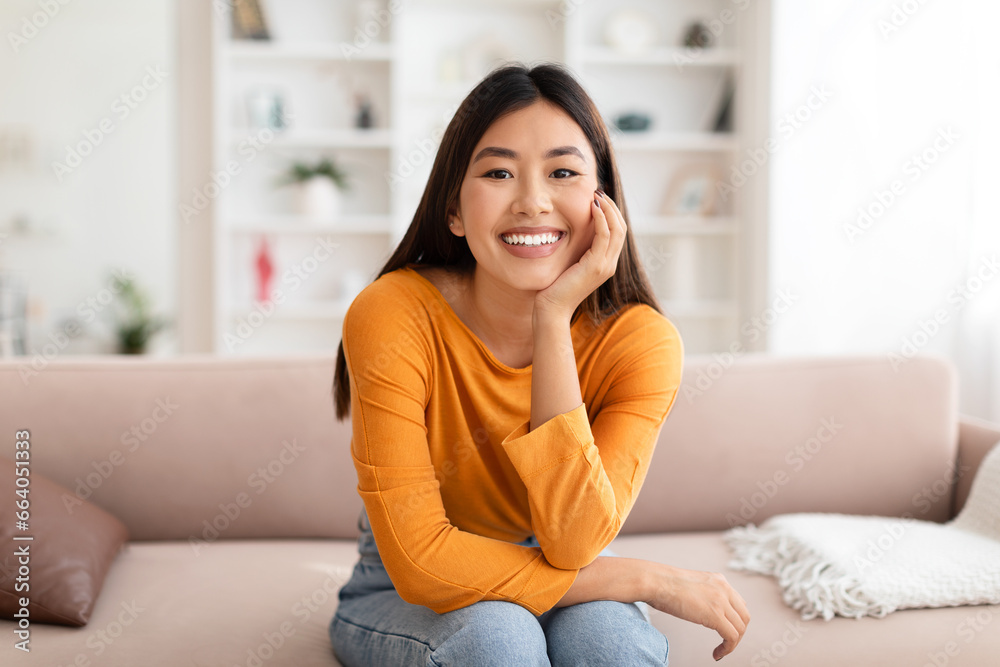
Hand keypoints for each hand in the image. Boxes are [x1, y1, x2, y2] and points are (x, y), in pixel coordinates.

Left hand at [533, 190, 625, 320]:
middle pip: (622, 228)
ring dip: (608, 209)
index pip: (617, 232)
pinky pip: (604, 236)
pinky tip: (592, 207)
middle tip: (599, 192)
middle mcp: (610, 264)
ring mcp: (605, 266)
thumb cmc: (555, 286)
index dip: (611, 213)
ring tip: (596, 195)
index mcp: (605, 263)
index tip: (599, 198)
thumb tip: (575, 228)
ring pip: (617, 229)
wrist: (552, 308)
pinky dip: (601, 218)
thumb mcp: (570, 262)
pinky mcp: (596, 266)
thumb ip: (578, 248)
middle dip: (612, 207)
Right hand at [643, 563, 750, 660]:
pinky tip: (717, 654)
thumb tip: (701, 608)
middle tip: (725, 643)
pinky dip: (728, 648)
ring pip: (740, 628)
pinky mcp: (715, 615)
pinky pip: (732, 637)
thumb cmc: (664, 584)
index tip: (724, 631)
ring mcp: (721, 601)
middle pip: (744, 616)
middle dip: (738, 632)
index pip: (738, 603)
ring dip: (733, 643)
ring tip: (721, 650)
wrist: (655, 581)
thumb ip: (703, 594)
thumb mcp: (691, 585)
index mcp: (719, 580)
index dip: (734, 620)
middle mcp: (724, 588)